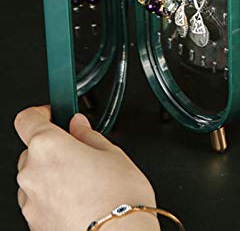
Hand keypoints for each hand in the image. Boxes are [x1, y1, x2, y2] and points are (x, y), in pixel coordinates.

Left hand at [15, 106, 160, 230]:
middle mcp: (31, 173)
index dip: (41, 112)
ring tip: (86, 181)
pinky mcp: (34, 224)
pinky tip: (81, 200)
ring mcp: (30, 202)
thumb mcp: (113, 153)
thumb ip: (89, 135)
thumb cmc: (119, 197)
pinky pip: (39, 201)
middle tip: (81, 150)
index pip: (27, 119)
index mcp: (49, 146)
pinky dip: (54, 196)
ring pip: (36, 177)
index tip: (55, 113)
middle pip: (33, 150)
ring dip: (53, 173)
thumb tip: (78, 125)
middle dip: (54, 147)